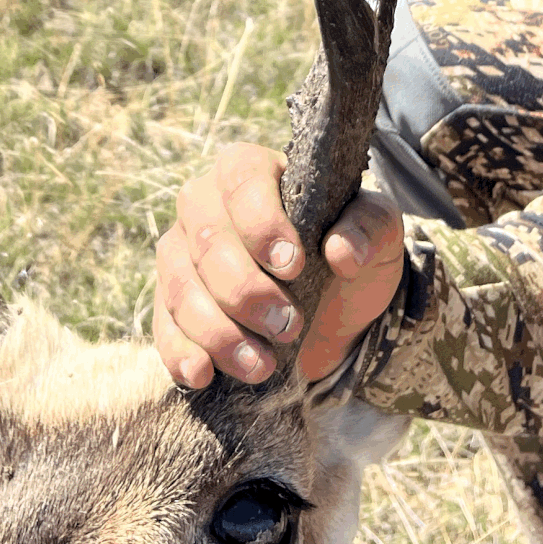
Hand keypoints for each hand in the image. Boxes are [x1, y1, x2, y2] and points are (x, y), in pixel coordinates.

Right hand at [152, 142, 405, 386]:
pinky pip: (164, 326)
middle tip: (288, 326)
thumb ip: (370, 228)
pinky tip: (204, 374)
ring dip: (219, 331)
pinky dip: (181, 352)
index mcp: (251, 169)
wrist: (335, 313)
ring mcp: (179, 253)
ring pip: (181, 287)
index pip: (241, 179)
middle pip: (207, 241)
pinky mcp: (170, 302)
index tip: (293, 266)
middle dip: (245, 291)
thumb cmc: (352, 257)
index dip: (261, 223)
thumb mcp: (378, 235)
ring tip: (261, 366)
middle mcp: (203, 204)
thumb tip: (342, 251)